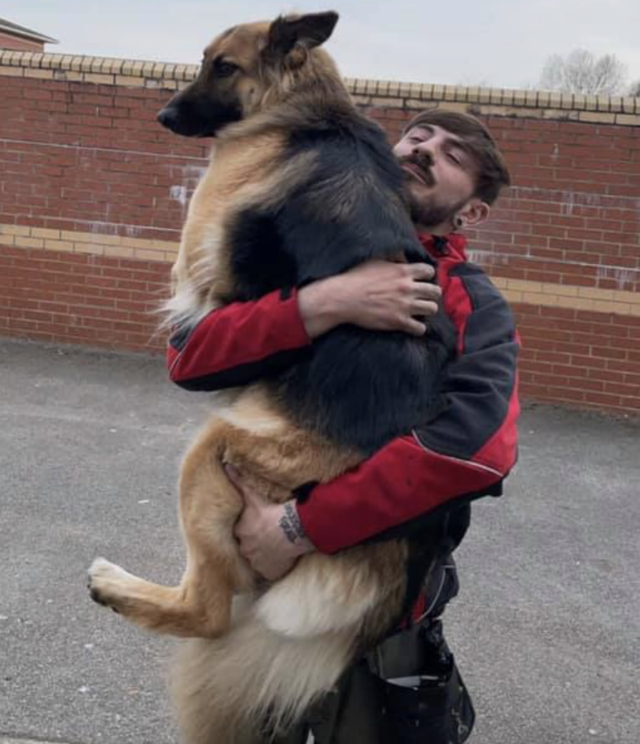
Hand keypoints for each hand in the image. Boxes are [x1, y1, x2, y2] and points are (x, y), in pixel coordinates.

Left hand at [226, 465, 314, 580]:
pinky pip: (268, 571)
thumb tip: (226, 466)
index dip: (249, 529)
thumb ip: (238, 481)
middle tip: (268, 536)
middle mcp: (245, 550)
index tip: (259, 525)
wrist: (294, 527)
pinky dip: (273, 566)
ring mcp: (257, 563)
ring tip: (275, 546)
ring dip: (264, 555)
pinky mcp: (269, 572)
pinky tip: (280, 557)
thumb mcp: (253, 495)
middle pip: (248, 547)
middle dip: (255, 543)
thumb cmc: (272, 510)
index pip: (240, 532)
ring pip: (257, 560)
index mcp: (240, 532)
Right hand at [298, 260, 440, 337]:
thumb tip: (400, 256)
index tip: (422, 280)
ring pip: (432, 309)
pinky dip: (418, 328)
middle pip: (435, 291)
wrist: (343, 298)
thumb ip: (392, 259)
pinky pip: (420, 328)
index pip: (429, 271)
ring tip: (420, 311)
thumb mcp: (375, 261)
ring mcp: (405, 306)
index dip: (428, 276)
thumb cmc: (355, 278)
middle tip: (425, 297)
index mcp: (402, 271)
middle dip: (432, 294)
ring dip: (427, 310)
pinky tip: (413, 326)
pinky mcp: (398, 321)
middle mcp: (408, 288)